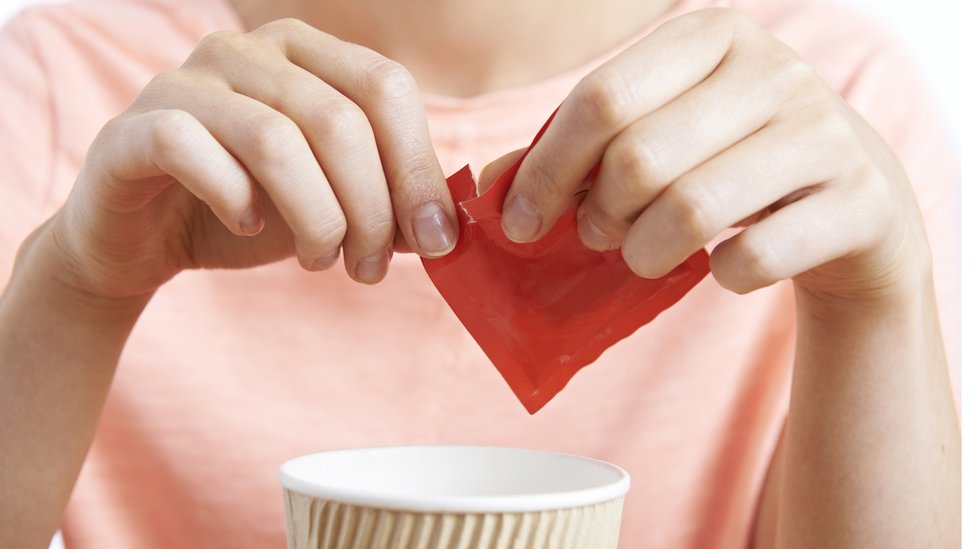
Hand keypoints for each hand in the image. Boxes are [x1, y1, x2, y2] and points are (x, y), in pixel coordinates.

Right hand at [49, 18, 457, 299]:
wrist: (145, 235)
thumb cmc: (250, 211)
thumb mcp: (333, 204)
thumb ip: (386, 203)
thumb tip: (443, 227)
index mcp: (306, 54)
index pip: (386, 88)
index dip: (419, 168)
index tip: (435, 239)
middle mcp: (247, 51)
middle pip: (340, 121)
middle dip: (371, 209)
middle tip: (370, 268)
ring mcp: (185, 81)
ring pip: (276, 140)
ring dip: (316, 218)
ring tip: (321, 261)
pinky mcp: (135, 126)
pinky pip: (194, 151)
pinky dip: (235, 200)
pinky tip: (249, 227)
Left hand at [500, 8, 929, 303]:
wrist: (854, 201)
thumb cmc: (729, 164)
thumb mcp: (659, 139)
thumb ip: (575, 155)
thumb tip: (489, 193)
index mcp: (712, 38)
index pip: (602, 99)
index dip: (546, 169)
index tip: (519, 221)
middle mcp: (774, 71)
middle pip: (638, 158)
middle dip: (597, 215)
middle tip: (595, 235)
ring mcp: (824, 133)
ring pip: (691, 210)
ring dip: (645, 253)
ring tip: (642, 255)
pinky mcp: (858, 201)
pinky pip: (753, 258)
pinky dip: (721, 275)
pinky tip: (722, 266)